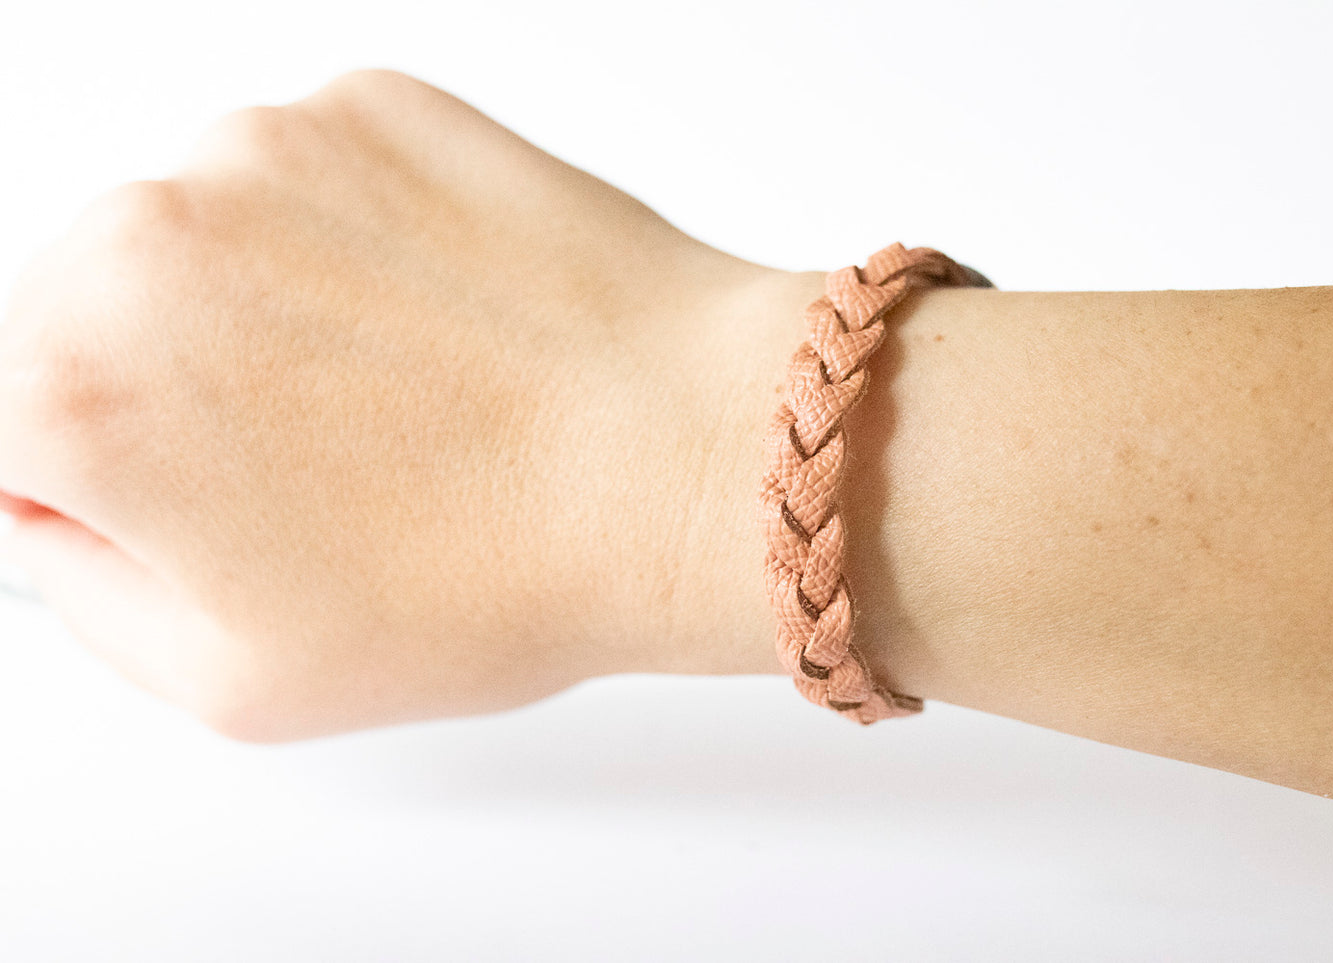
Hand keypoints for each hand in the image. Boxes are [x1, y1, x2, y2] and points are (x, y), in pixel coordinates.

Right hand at [0, 69, 794, 741]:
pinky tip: (445, 324)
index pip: (7, 427)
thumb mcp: (233, 678)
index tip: (194, 501)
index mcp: (74, 388)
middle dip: (177, 389)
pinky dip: (356, 243)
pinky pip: (314, 184)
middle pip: (94, 316)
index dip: (104, 482)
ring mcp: (266, 149)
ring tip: (407, 393)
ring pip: (206, 239)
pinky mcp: (372, 107)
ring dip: (269, 307)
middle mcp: (144, 235)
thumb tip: (56, 506)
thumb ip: (85, 585)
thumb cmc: (495, 575)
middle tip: (325, 462)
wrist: (682, 460)